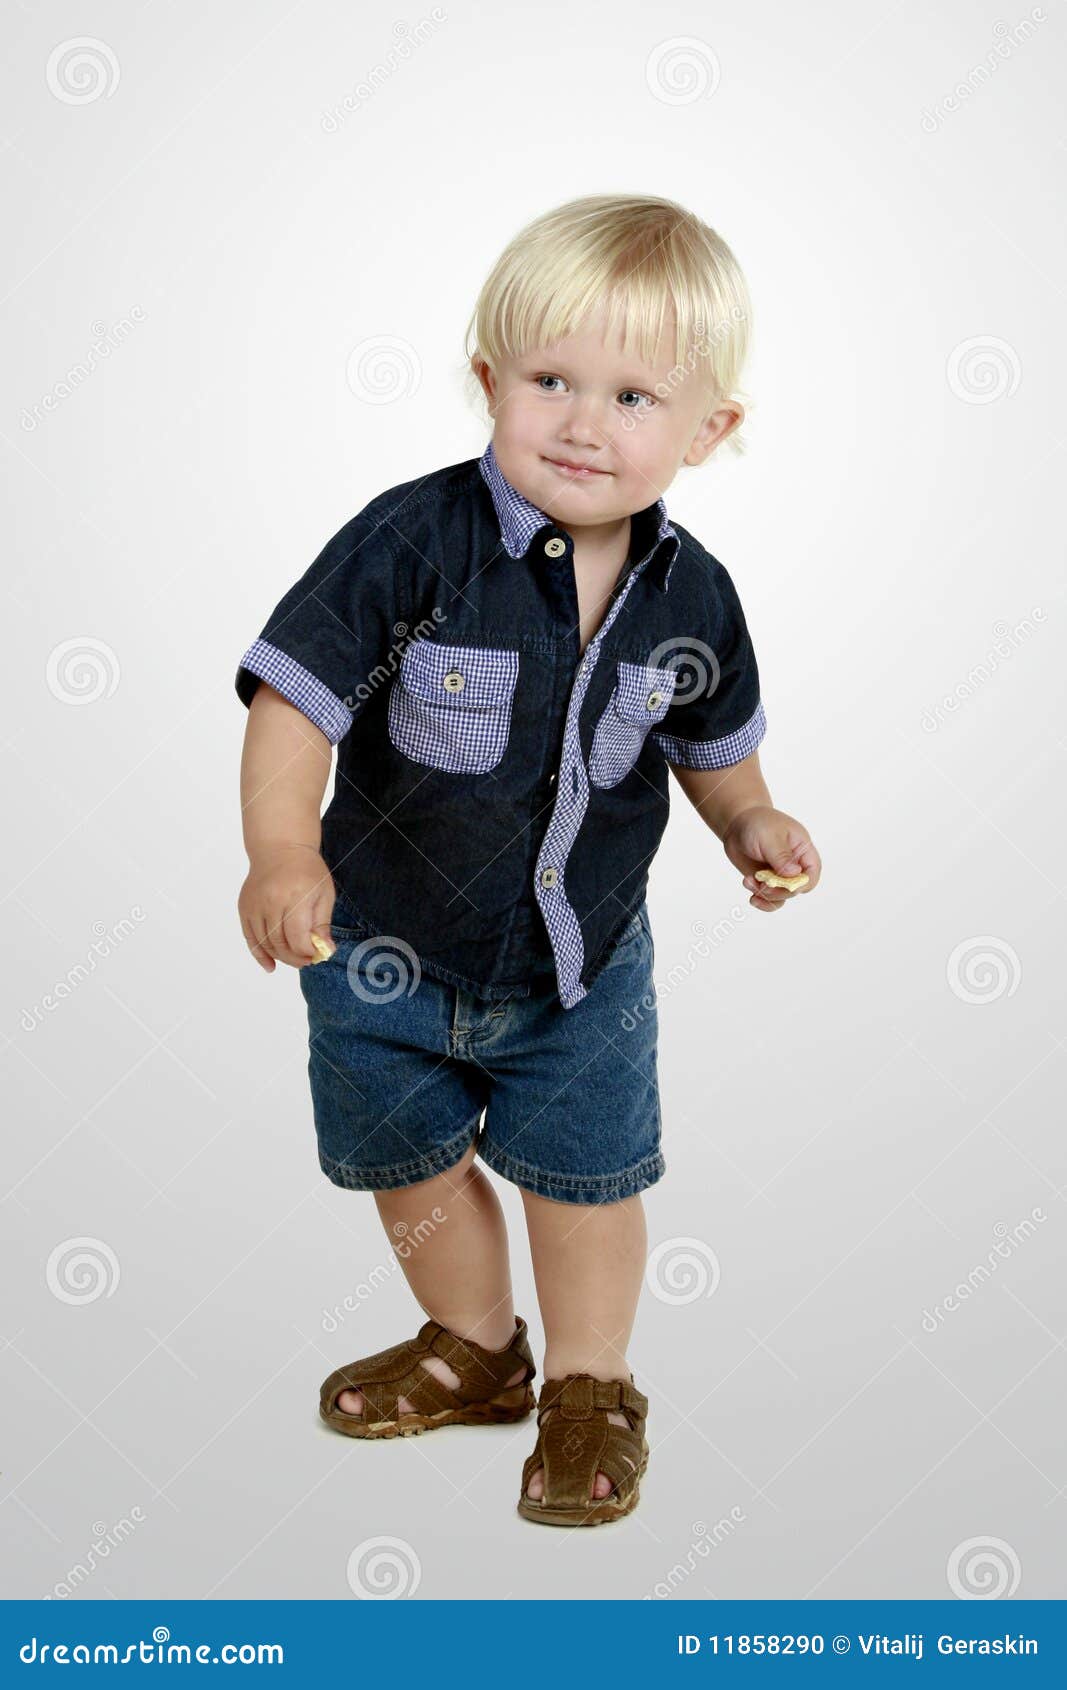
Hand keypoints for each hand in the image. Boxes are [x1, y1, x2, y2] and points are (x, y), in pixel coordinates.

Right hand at [238, 846, 336, 970]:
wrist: (279, 848)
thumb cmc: (307, 870)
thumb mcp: (324, 893)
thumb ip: (322, 924)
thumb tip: (325, 951)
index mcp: (295, 896)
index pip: (298, 938)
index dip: (307, 953)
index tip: (316, 955)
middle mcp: (271, 901)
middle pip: (280, 943)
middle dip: (295, 958)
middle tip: (306, 961)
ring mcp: (255, 905)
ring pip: (264, 943)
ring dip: (280, 957)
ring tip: (293, 958)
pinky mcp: (244, 907)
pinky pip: (249, 937)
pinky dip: (259, 953)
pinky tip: (270, 965)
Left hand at [722, 805, 820, 911]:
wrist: (737, 823)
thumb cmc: (758, 823)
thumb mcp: (769, 837)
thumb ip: (782, 856)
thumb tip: (794, 874)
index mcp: (803, 850)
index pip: (812, 873)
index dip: (802, 883)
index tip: (785, 884)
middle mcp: (794, 865)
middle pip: (796, 888)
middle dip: (779, 891)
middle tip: (761, 885)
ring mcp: (780, 874)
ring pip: (782, 897)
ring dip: (766, 896)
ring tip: (749, 882)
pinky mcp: (766, 881)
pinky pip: (769, 898)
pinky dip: (761, 899)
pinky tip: (750, 891)